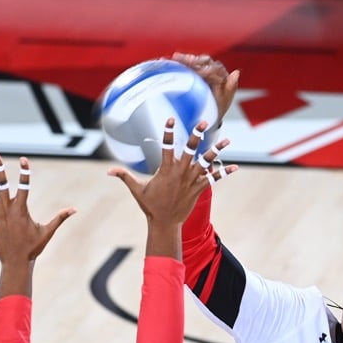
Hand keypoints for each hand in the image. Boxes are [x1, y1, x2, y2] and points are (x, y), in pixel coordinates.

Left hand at [0, 154, 75, 266]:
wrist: (17, 262)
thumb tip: (74, 209)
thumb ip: (60, 218)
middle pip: (2, 184)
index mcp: (21, 209)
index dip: (24, 171)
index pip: (23, 185)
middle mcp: (7, 209)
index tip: (23, 159)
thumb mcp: (47, 231)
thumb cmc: (33, 247)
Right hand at [109, 119, 236, 228]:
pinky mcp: (199, 189)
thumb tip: (108, 172)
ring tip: (227, 140)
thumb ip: (124, 177)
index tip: (171, 119)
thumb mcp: (136, 190)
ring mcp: (191, 180)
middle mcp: (181, 172)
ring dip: (217, 151)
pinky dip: (224, 173)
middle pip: (191, 149)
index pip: (167, 146)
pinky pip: (213, 179)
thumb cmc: (150, 206)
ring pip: (206, 162)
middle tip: (203, 121)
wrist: (165, 223)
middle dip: (197, 134)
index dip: (169, 132)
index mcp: (166, 169)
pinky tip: (235, 167)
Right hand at [172, 52, 238, 124]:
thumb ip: (230, 87)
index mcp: (220, 75)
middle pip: (202, 61)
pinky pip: (183, 67)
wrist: (207, 117)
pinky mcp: (191, 73)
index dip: (207, 69)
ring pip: (193, 61)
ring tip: (174, 58)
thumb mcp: (224, 101)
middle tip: (182, 60)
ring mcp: (200, 71)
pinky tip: (166, 60)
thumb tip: (236, 72)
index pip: (214, 67)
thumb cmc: (216, 110)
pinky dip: (176, 63)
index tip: (200, 73)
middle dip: (192, 60)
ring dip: (184, 59)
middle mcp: (211, 70)